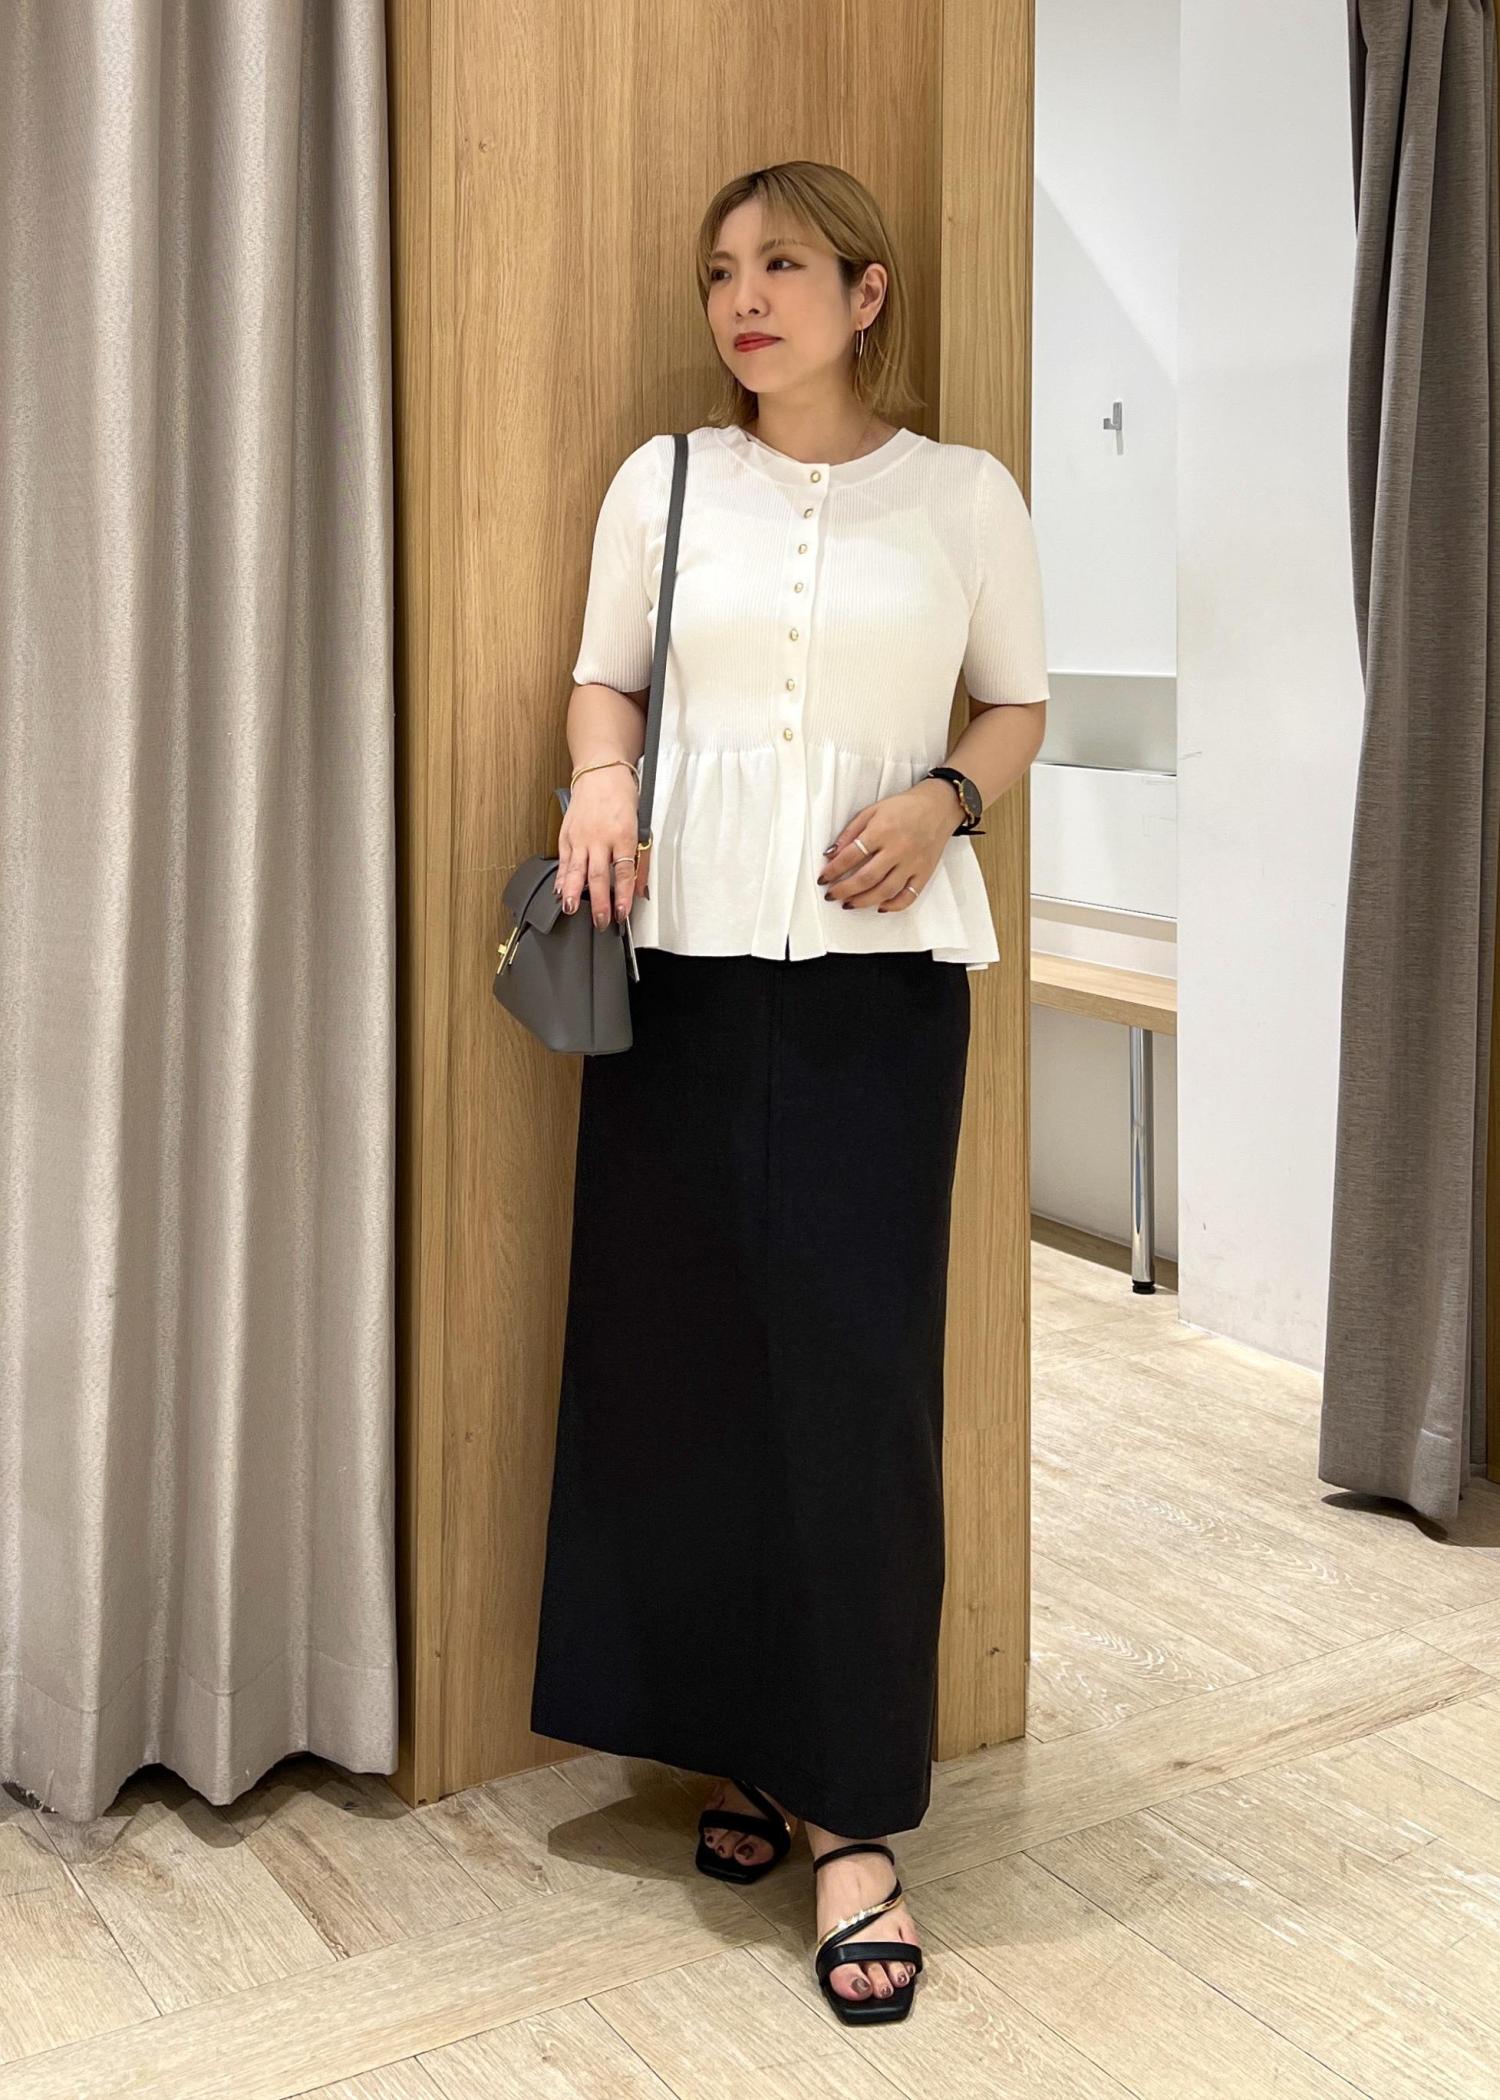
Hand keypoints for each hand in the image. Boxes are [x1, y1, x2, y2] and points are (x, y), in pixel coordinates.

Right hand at [554, 763, 642, 926]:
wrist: (601, 773)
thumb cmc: (622, 797)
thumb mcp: (639, 824)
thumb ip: (639, 857)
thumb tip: (639, 888)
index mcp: (622, 835)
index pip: (623, 871)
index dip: (622, 895)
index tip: (622, 913)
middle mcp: (600, 838)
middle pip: (598, 875)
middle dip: (599, 902)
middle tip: (600, 921)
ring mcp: (581, 836)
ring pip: (576, 870)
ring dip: (574, 892)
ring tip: (571, 910)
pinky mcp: (567, 834)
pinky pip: (564, 860)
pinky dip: (562, 878)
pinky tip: (560, 891)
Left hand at [816, 779, 963, 910]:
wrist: (939, 806)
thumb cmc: (903, 807)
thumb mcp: (872, 810)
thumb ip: (851, 832)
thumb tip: (831, 854)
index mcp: (882, 830)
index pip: (851, 855)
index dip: (833, 870)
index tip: (823, 879)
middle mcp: (898, 849)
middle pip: (867, 878)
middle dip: (844, 890)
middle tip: (831, 895)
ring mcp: (913, 863)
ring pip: (885, 890)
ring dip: (863, 901)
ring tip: (849, 904)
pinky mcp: (924, 872)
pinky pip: (909, 896)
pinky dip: (894, 906)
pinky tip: (880, 907)